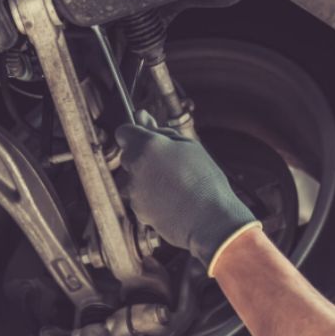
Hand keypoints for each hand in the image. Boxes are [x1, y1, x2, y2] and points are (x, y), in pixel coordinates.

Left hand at [115, 112, 258, 269]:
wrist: (210, 220)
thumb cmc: (205, 180)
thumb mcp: (189, 146)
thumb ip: (160, 130)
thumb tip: (141, 116)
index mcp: (148, 146)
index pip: (123, 132)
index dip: (135, 134)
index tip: (147, 139)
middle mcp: (136, 167)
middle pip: (128, 155)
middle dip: (143, 157)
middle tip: (171, 163)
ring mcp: (134, 191)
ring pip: (135, 179)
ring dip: (148, 179)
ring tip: (176, 185)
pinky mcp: (138, 211)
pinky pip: (141, 198)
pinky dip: (151, 198)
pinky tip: (172, 200)